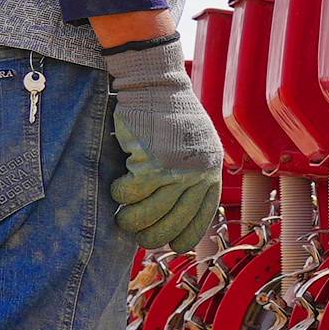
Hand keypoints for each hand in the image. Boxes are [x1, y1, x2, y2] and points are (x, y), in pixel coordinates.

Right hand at [100, 35, 224, 251]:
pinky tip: (117, 187)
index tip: (173, 246)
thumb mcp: (193, 143)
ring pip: (148, 214)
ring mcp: (176, 171)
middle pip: (172, 222)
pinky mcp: (151, 164)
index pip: (202, 216)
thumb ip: (191, 171)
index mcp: (211, 170)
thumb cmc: (167, 113)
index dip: (187, 235)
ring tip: (121, 217)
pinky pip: (129, 194)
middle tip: (134, 234)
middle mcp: (198, 174)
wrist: (155, 83)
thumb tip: (175, 206)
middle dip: (150, 235)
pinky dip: (120, 195)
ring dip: (130, 220)